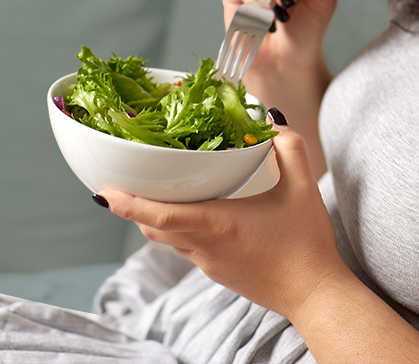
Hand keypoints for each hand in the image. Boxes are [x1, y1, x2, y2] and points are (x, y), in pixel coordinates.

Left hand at [99, 126, 351, 319]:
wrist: (316, 296)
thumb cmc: (309, 244)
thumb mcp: (304, 188)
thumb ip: (289, 147)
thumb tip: (273, 121)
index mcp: (219, 224)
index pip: (160, 216)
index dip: (126, 204)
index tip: (103, 191)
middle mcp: (205, 246)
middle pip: (151, 228)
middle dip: (130, 207)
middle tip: (116, 184)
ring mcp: (208, 263)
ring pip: (166, 240)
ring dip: (151, 219)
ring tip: (145, 194)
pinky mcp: (217, 273)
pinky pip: (185, 248)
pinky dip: (175, 230)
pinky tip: (188, 214)